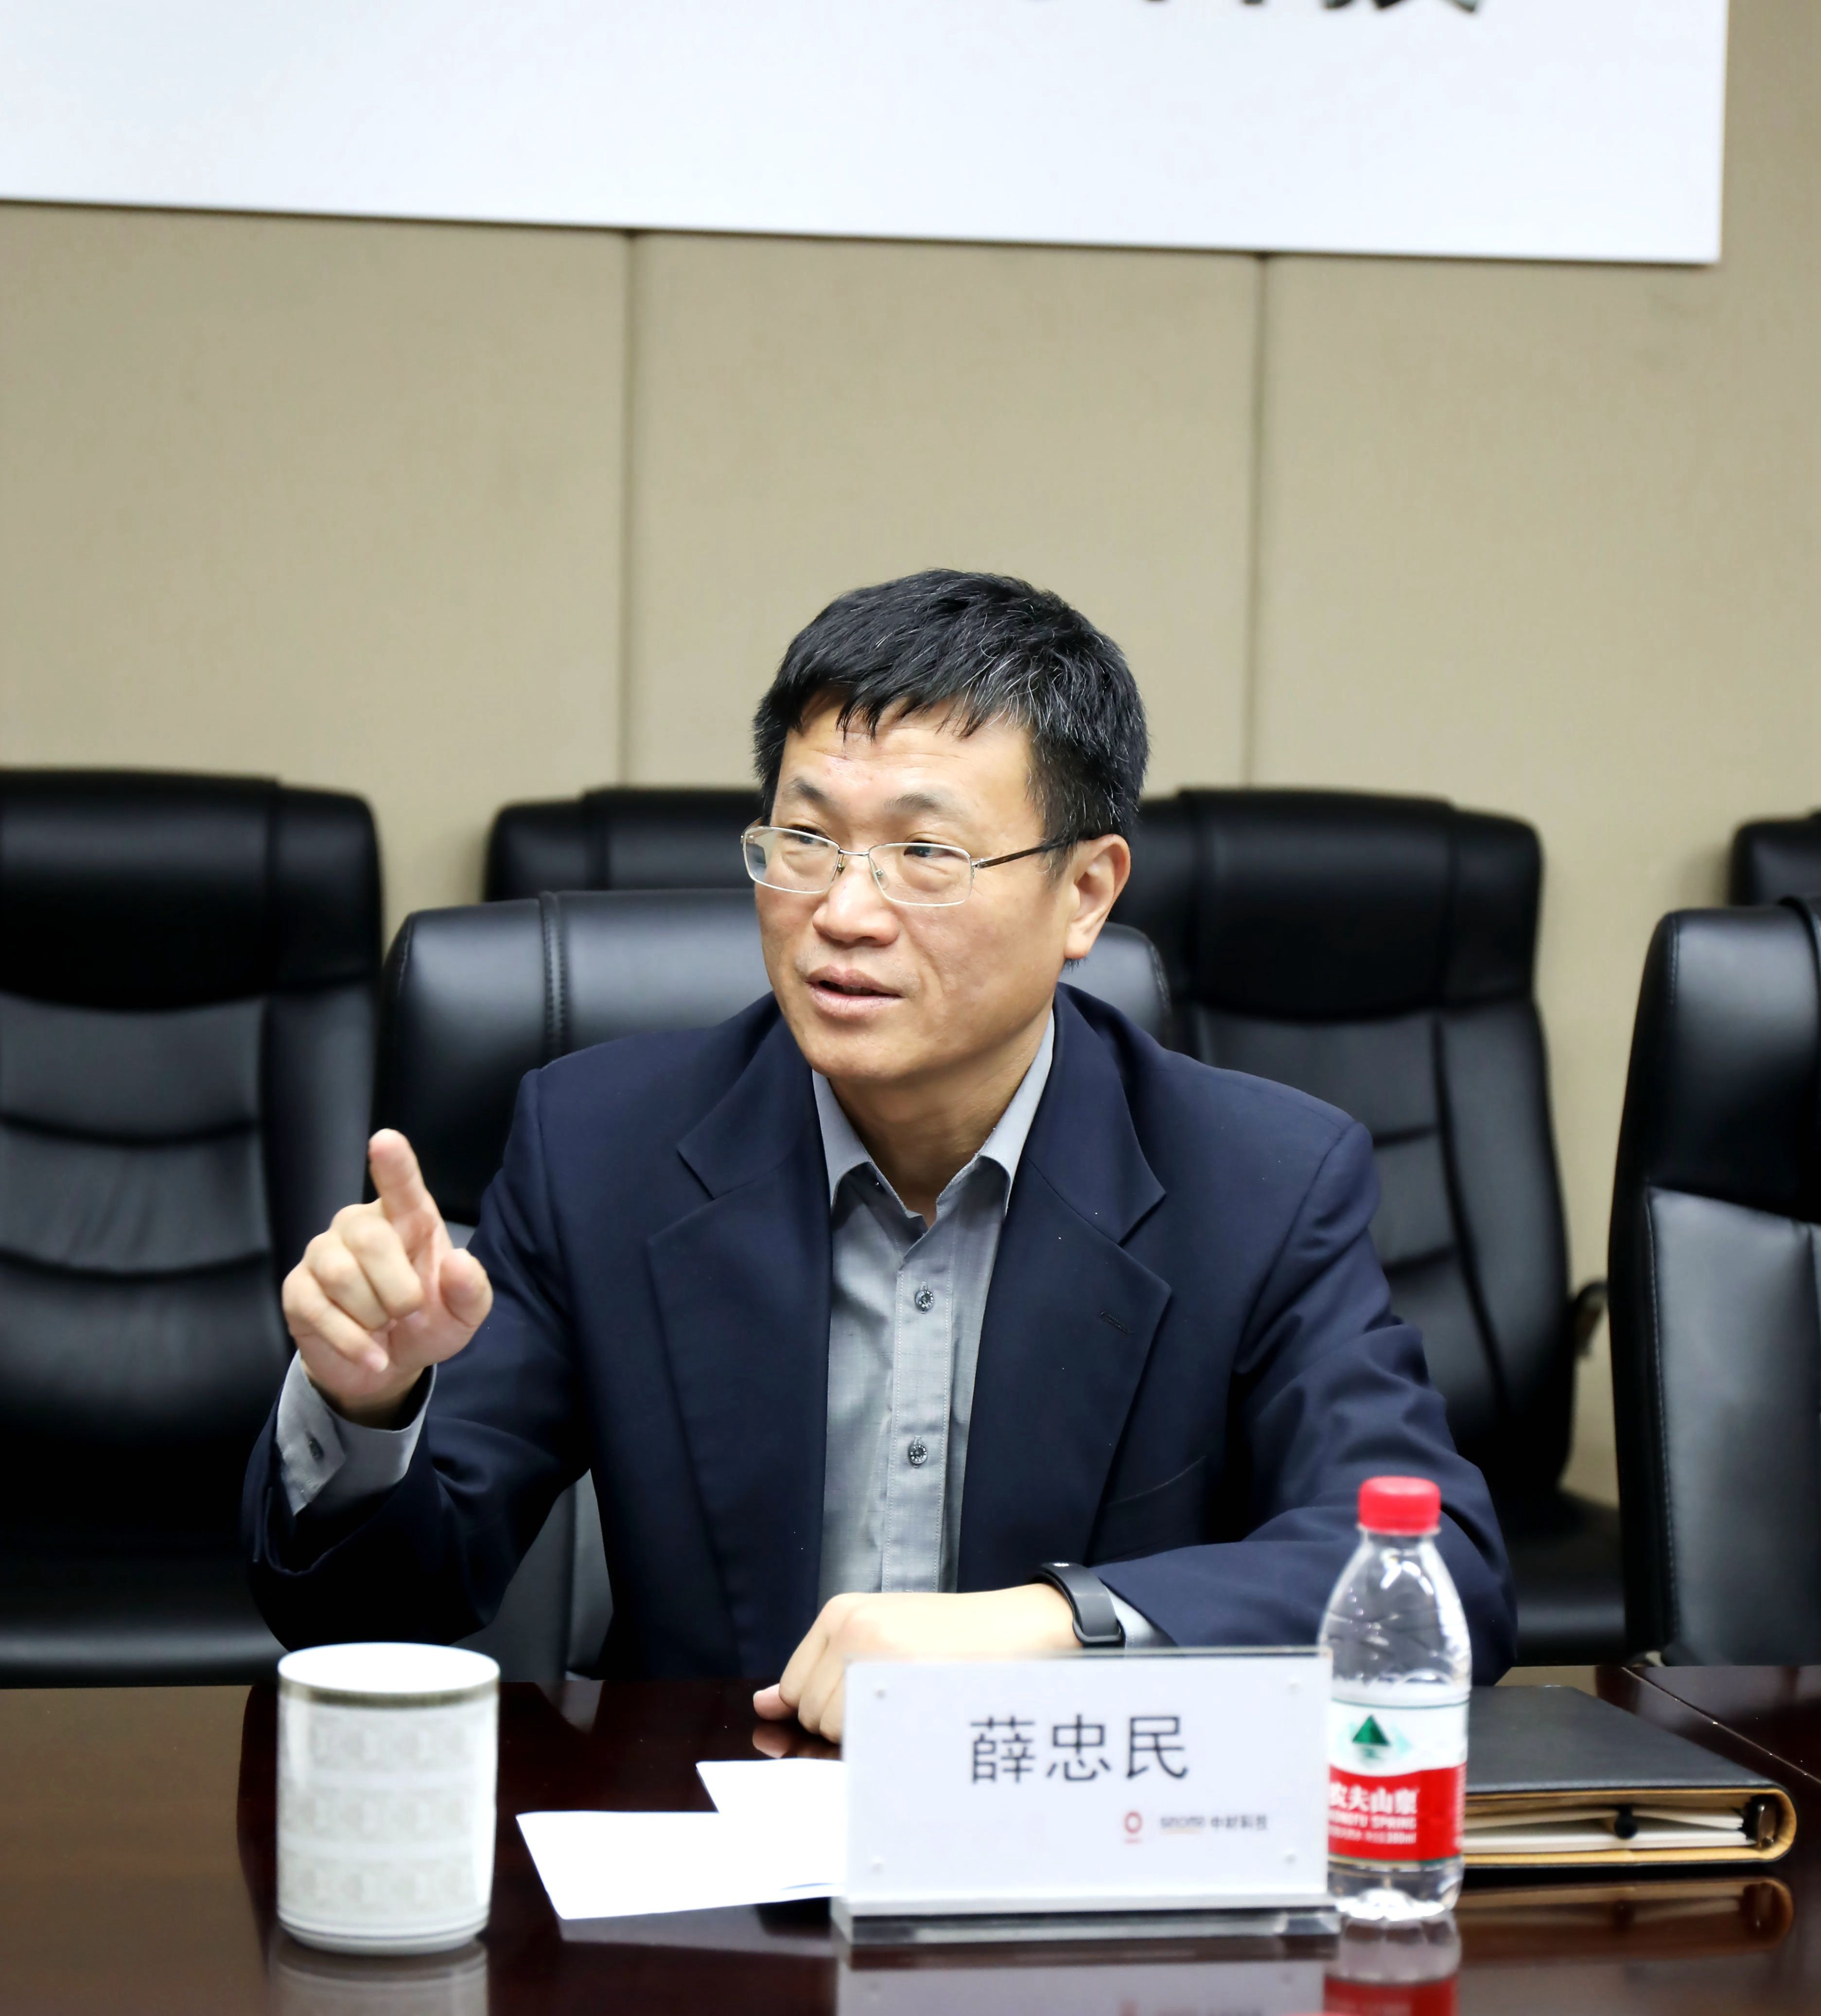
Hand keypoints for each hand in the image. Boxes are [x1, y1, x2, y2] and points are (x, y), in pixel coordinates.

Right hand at [280, 1130, 492, 1424]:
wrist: (387, 1366)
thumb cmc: (427, 1322)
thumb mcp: (463, 1315)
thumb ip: (470, 1290)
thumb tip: (459, 1262)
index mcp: (408, 1218)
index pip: (401, 1184)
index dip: (393, 1164)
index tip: (385, 1140)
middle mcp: (360, 1224)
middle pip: (370, 1239)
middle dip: (398, 1289)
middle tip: (409, 1311)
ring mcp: (323, 1253)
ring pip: (341, 1275)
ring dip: (373, 1316)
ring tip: (383, 1325)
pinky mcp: (297, 1288)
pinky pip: (318, 1310)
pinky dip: (352, 1342)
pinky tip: (371, 1354)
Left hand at [752, 1585, 1075, 1741]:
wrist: (1019, 1625)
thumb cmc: (950, 1635)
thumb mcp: (880, 1632)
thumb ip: (820, 1666)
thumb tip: (763, 1705)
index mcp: (841, 1612)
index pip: (792, 1687)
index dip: (824, 1707)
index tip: (864, 1696)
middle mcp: (852, 1628)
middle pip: (810, 1712)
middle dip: (844, 1722)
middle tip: (896, 1695)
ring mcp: (877, 1654)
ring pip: (836, 1730)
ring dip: (867, 1732)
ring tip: (910, 1700)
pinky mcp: (904, 1681)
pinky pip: (867, 1736)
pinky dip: (886, 1739)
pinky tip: (918, 1713)